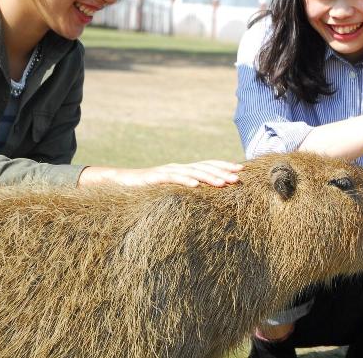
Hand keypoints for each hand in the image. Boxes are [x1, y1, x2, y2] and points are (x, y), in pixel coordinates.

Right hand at [79, 160, 242, 187]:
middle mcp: (178, 167)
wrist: (121, 183)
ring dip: (209, 177)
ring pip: (193, 173)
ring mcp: (168, 171)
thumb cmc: (148, 189)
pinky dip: (185, 181)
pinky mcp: (156, 178)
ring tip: (223, 182)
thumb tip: (206, 197)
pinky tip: (196, 186)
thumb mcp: (171, 190)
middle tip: (238, 178)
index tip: (241, 170)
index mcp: (184, 170)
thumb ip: (186, 190)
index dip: (224, 166)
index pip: (208, 165)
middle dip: (222, 172)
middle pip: (204, 167)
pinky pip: (173, 179)